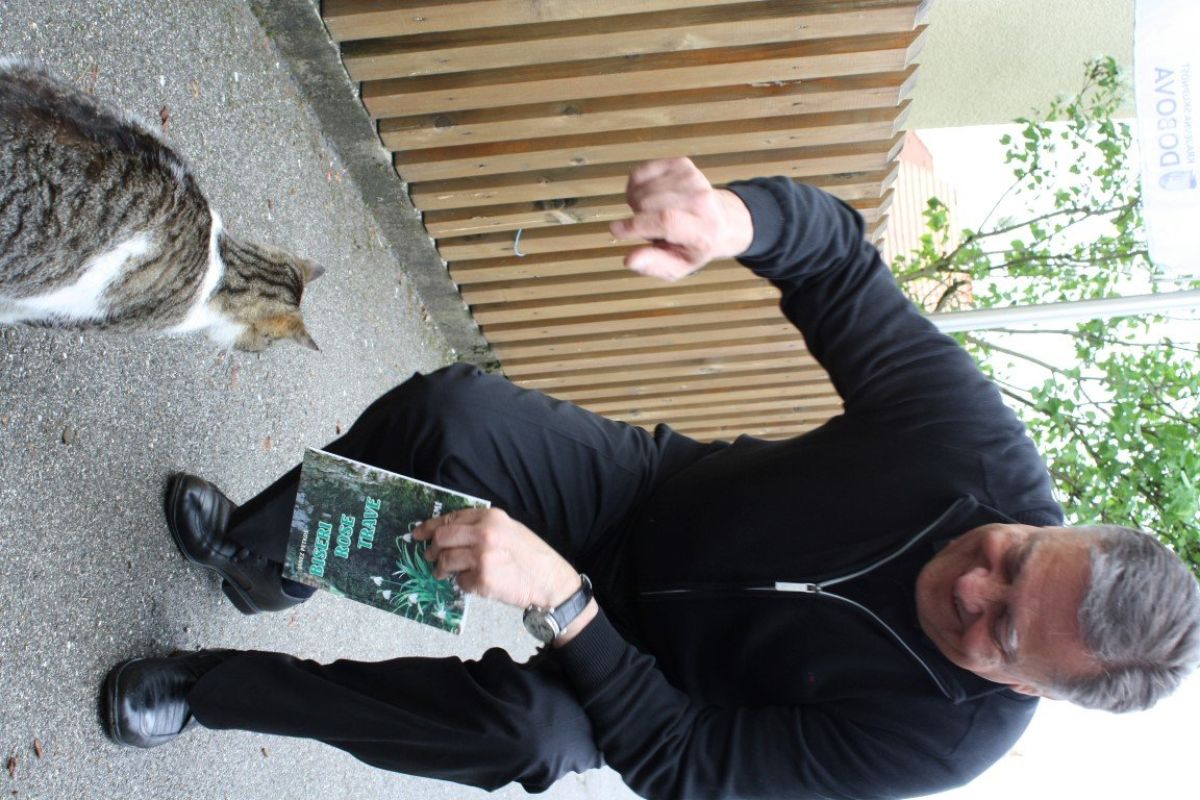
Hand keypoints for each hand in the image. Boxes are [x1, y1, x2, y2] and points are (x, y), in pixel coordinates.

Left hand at [412, 507, 580, 610]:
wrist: (550, 581)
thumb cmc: (531, 556)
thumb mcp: (509, 529)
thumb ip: (483, 527)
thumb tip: (451, 532)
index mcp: (491, 517)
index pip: (451, 518)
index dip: (430, 526)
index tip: (418, 533)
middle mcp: (484, 534)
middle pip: (442, 538)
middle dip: (431, 548)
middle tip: (429, 556)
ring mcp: (482, 557)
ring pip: (445, 561)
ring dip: (441, 569)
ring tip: (444, 573)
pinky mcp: (482, 580)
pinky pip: (460, 582)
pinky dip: (463, 584)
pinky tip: (475, 583)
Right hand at [609, 157, 753, 280]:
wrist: (721, 221)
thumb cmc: (695, 246)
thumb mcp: (679, 266)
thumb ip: (654, 265)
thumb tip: (630, 261)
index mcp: (702, 229)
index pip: (666, 221)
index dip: (637, 225)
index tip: (615, 230)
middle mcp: (701, 200)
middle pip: (649, 204)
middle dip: (637, 218)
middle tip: (649, 228)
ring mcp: (692, 178)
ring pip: (643, 189)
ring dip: (637, 204)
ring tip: (651, 214)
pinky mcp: (681, 164)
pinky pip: (641, 173)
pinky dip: (636, 187)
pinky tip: (648, 198)